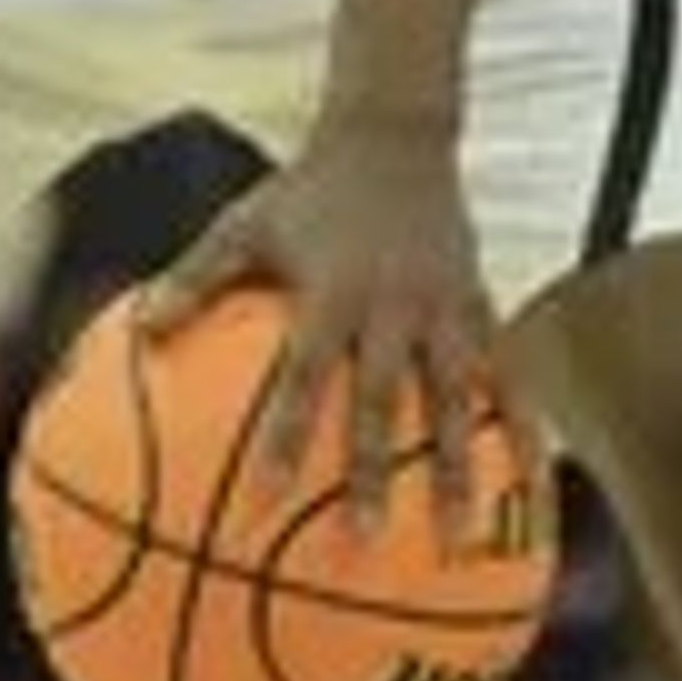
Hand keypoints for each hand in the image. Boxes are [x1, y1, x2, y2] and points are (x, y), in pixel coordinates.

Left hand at [140, 119, 526, 548]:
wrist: (394, 137)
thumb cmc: (305, 191)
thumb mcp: (243, 224)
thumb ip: (196, 279)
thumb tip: (142, 332)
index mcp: (332, 291)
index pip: (303, 374)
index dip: (284, 434)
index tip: (265, 498)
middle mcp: (393, 307)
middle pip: (382, 401)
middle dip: (371, 473)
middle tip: (360, 542)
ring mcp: (445, 311)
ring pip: (458, 403)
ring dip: (461, 473)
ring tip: (459, 542)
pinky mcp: (484, 310)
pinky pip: (512, 383)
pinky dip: (528, 437)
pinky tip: (539, 495)